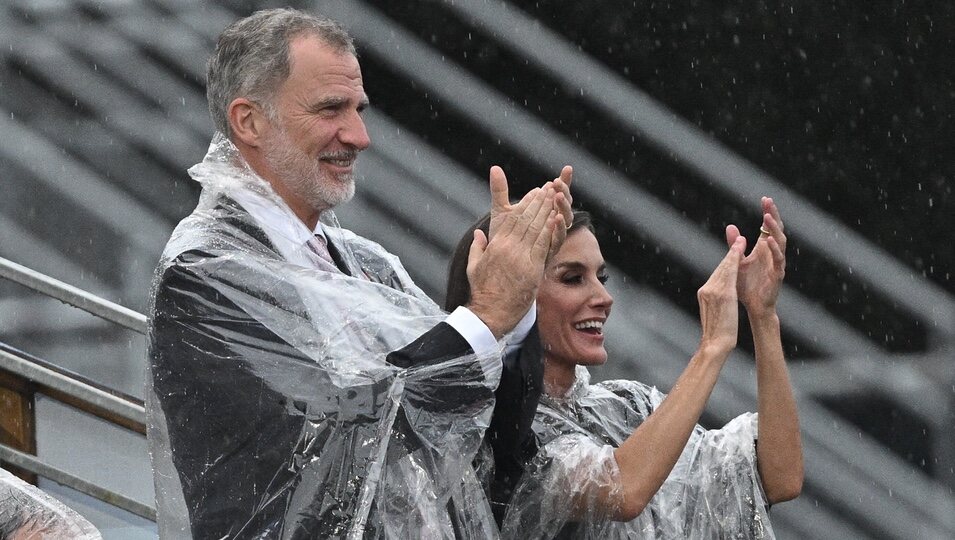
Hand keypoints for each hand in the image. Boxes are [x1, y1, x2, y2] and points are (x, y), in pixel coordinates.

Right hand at [467, 181, 560, 336]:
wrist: (490, 312)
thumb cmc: (482, 291)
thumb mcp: (474, 266)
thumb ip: (477, 247)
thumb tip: (479, 233)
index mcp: (496, 245)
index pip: (513, 217)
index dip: (525, 203)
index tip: (535, 193)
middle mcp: (509, 248)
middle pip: (527, 219)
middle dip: (539, 201)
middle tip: (549, 188)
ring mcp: (522, 258)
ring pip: (537, 228)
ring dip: (547, 211)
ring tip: (555, 198)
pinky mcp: (533, 269)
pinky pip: (544, 245)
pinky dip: (551, 230)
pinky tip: (557, 219)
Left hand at [488, 165, 572, 258]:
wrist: (499, 266)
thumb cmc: (502, 236)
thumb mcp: (501, 211)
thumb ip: (500, 190)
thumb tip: (494, 167)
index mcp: (544, 212)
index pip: (557, 192)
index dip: (564, 180)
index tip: (566, 168)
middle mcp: (551, 224)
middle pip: (564, 204)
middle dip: (565, 190)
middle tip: (561, 179)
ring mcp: (551, 237)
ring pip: (565, 220)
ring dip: (563, 207)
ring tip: (559, 195)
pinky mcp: (548, 252)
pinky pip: (558, 239)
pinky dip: (559, 228)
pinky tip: (556, 218)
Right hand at [697, 236, 744, 355]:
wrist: (714, 344)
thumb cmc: (718, 334)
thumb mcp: (716, 313)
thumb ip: (718, 301)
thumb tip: (723, 297)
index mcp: (706, 293)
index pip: (718, 273)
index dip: (728, 260)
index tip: (735, 250)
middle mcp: (707, 289)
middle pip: (721, 268)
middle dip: (731, 253)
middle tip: (740, 239)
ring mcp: (712, 291)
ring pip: (725, 268)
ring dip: (734, 253)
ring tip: (742, 242)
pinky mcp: (720, 294)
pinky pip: (728, 274)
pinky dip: (734, 262)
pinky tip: (741, 255)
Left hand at [726, 197, 786, 315]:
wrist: (753, 306)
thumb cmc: (747, 285)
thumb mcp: (737, 261)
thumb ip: (735, 245)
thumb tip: (730, 226)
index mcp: (763, 248)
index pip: (768, 226)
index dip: (768, 212)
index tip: (764, 198)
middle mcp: (772, 253)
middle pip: (776, 229)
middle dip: (773, 215)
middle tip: (768, 201)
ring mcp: (776, 263)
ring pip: (780, 241)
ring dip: (774, 229)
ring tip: (767, 216)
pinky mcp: (777, 274)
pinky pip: (778, 259)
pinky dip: (774, 249)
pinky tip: (768, 240)